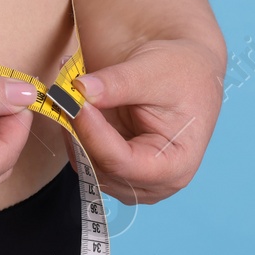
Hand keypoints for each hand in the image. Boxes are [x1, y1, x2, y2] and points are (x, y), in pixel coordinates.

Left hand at [69, 37, 223, 202]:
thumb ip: (118, 83)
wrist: (189, 72)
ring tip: (70, 92)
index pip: (120, 162)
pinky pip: (84, 156)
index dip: (91, 132)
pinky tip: (76, 104)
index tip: (73, 99)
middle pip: (100, 168)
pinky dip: (76, 131)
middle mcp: (155, 183)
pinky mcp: (117, 169)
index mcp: (175, 165)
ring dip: (73, 130)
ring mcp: (133, 179)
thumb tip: (79, 89)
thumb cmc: (182, 74)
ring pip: (86, 165)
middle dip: (79, 131)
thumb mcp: (153, 71)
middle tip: (65, 92)